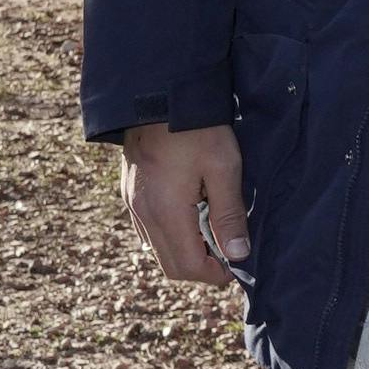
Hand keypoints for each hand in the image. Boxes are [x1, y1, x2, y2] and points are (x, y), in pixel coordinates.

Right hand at [120, 120, 248, 282]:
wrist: (157, 94)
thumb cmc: (196, 128)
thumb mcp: (223, 167)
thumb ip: (229, 214)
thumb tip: (238, 254)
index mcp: (166, 212)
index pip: (189, 267)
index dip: (216, 274)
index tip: (237, 263)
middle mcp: (143, 214)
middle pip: (171, 266)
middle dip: (201, 268)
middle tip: (227, 254)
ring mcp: (132, 204)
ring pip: (157, 250)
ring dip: (185, 252)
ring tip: (211, 234)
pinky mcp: (130, 193)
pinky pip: (148, 231)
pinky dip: (170, 236)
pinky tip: (191, 217)